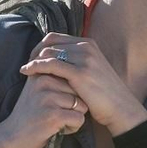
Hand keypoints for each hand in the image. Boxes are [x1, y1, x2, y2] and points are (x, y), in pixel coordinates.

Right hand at [3, 71, 89, 147]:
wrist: (11, 137)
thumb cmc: (29, 114)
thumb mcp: (36, 88)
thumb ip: (51, 75)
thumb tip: (74, 62)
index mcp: (42, 72)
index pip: (73, 79)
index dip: (69, 94)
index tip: (53, 103)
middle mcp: (44, 82)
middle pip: (80, 92)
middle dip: (74, 106)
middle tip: (55, 114)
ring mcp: (48, 98)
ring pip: (82, 106)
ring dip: (74, 117)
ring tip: (56, 121)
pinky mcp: (53, 115)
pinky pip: (79, 119)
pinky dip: (73, 128)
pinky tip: (58, 129)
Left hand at [18, 31, 146, 135]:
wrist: (121, 109)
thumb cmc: (104, 94)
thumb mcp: (91, 71)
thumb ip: (76, 62)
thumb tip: (55, 59)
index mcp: (88, 44)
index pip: (55, 37)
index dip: (40, 47)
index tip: (32, 59)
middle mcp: (86, 47)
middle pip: (49, 41)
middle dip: (34, 52)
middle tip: (27, 65)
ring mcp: (84, 58)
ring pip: (48, 51)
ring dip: (33, 60)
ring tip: (25, 70)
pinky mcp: (80, 73)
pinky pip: (50, 64)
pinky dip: (35, 67)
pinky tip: (27, 73)